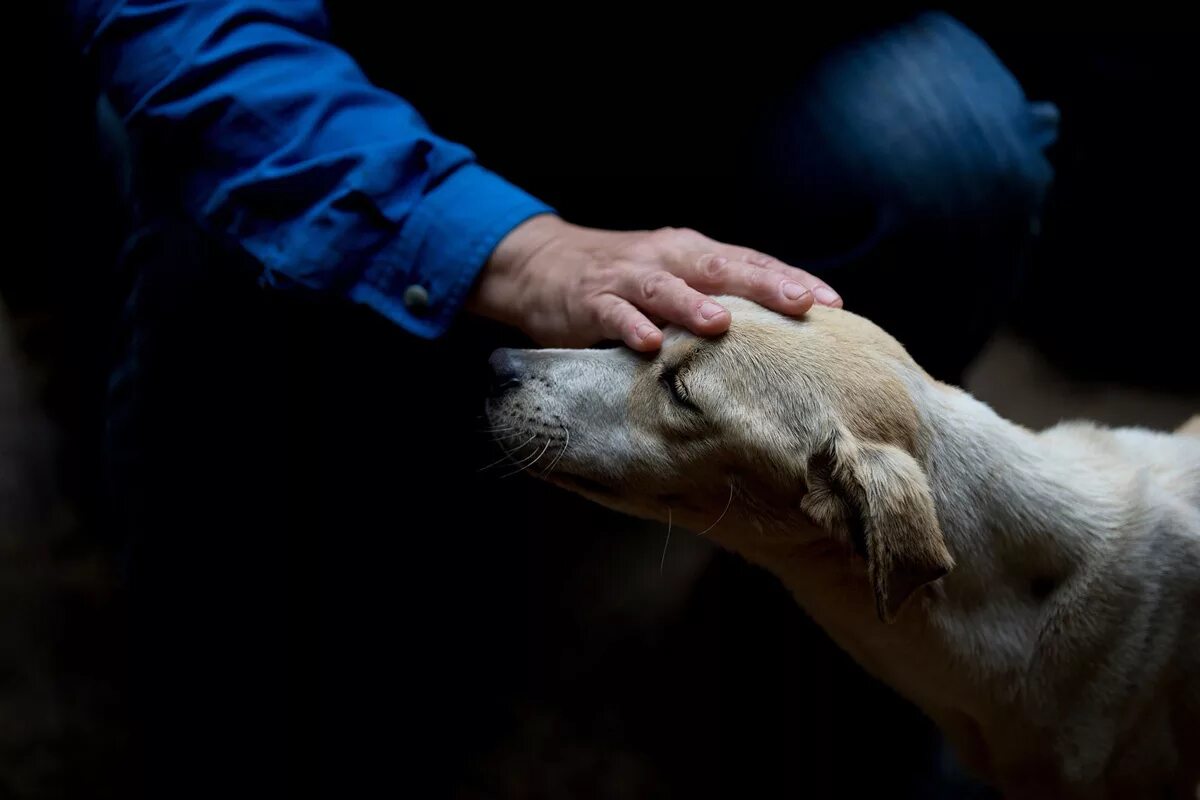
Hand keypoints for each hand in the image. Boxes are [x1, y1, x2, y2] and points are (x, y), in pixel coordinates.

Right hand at [468, 215, 840, 350]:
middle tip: (800, 304)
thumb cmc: (625, 279)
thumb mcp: (675, 279)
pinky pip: (612, 314)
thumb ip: (717, 299)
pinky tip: (648, 344)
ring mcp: (626, 279)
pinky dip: (629, 327)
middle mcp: (666, 259)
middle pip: (719, 269)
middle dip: (762, 285)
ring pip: (664, 288)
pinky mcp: (589, 302)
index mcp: (693, 253)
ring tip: (722, 323)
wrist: (542, 265)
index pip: (750, 263)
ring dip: (692, 304)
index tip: (833, 303)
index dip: (791, 279)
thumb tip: (781, 336)